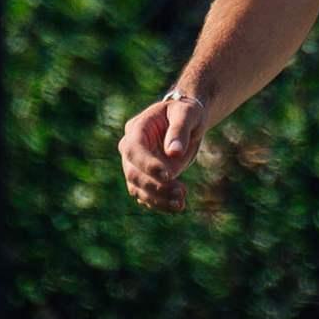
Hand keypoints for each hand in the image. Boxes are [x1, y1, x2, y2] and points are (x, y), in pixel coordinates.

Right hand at [118, 92, 206, 211]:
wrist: (186, 122)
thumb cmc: (186, 113)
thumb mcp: (187, 113)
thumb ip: (180, 130)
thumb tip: (174, 153)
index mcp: (137, 128)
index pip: (134, 149)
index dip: (148, 164)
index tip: (168, 175)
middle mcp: (131, 148)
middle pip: (133, 172)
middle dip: (155, 185)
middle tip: (181, 191)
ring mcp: (135, 165)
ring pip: (137, 188)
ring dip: (157, 199)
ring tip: (180, 203)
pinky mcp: (145, 178)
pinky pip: (146, 195)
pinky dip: (159, 203)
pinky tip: (177, 205)